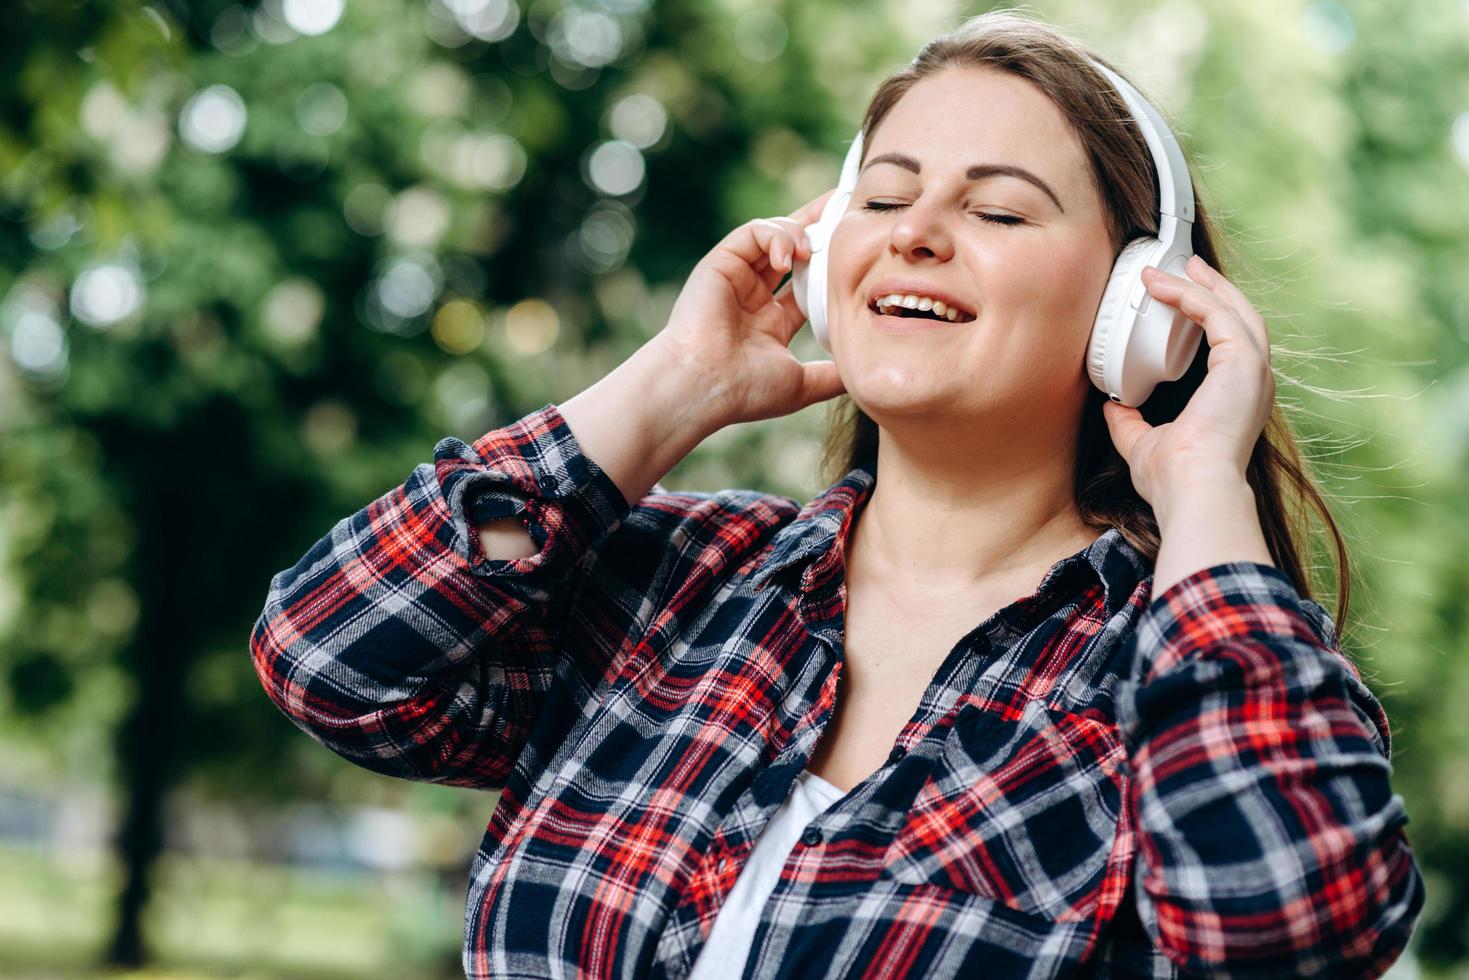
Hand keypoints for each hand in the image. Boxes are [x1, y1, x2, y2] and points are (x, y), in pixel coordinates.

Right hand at [652, 188, 846, 425]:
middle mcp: (754, 296)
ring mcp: (737, 277)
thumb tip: (864, 373)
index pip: (806, 282)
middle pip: (792, 249)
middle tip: (845, 210)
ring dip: (799, 233)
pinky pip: (753, 232)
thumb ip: (831, 376)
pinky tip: (789, 257)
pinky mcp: (721, 262)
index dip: (830, 264)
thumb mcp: (801, 384)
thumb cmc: (745, 390)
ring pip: (774, 235)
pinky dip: (776, 236)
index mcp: (771, 322)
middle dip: (819, 227)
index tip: (856, 249)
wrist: (704, 386)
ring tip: (812, 250)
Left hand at [1101, 254, 1274, 511]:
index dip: (1210, 317)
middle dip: (1217, 290)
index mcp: (1237, 400)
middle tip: (1191, 267)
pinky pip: (1217, 314)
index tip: (1187, 296)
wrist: (1193, 488)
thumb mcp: (1142, 444)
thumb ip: (1128, 423)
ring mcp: (1253, 371)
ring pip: (1232, 310)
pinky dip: (1192, 295)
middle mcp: (1253, 383)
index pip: (1230, 346)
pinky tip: (1166, 285)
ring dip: (1203, 285)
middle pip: (1241, 319)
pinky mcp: (1243, 361)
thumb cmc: (1174, 478)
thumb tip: (1111, 406)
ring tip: (1180, 265)